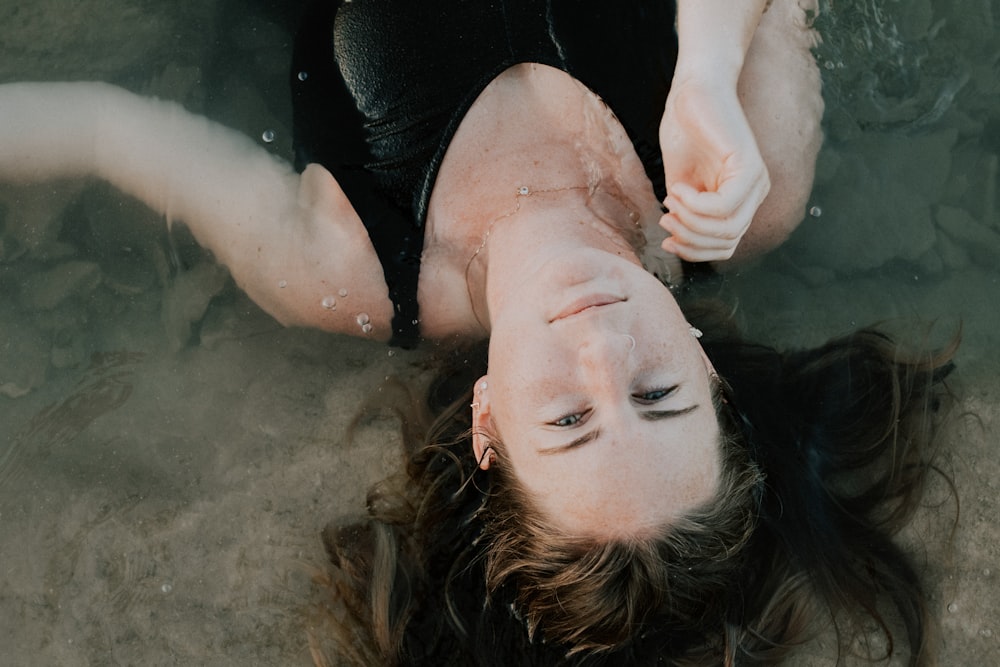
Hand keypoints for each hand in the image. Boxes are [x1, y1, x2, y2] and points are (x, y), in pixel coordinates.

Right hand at [658, 77, 769, 261]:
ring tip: (671, 200)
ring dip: (690, 222)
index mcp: (741, 200)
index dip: (694, 251)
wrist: (693, 90)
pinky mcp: (750, 166)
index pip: (726, 247)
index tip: (667, 238)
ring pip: (726, 229)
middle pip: (727, 242)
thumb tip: (679, 243)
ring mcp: (756, 181)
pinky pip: (722, 207)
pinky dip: (693, 204)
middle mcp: (755, 194)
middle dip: (690, 239)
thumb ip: (686, 214)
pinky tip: (678, 188)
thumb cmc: (686, 131)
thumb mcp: (681, 185)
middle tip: (666, 219)